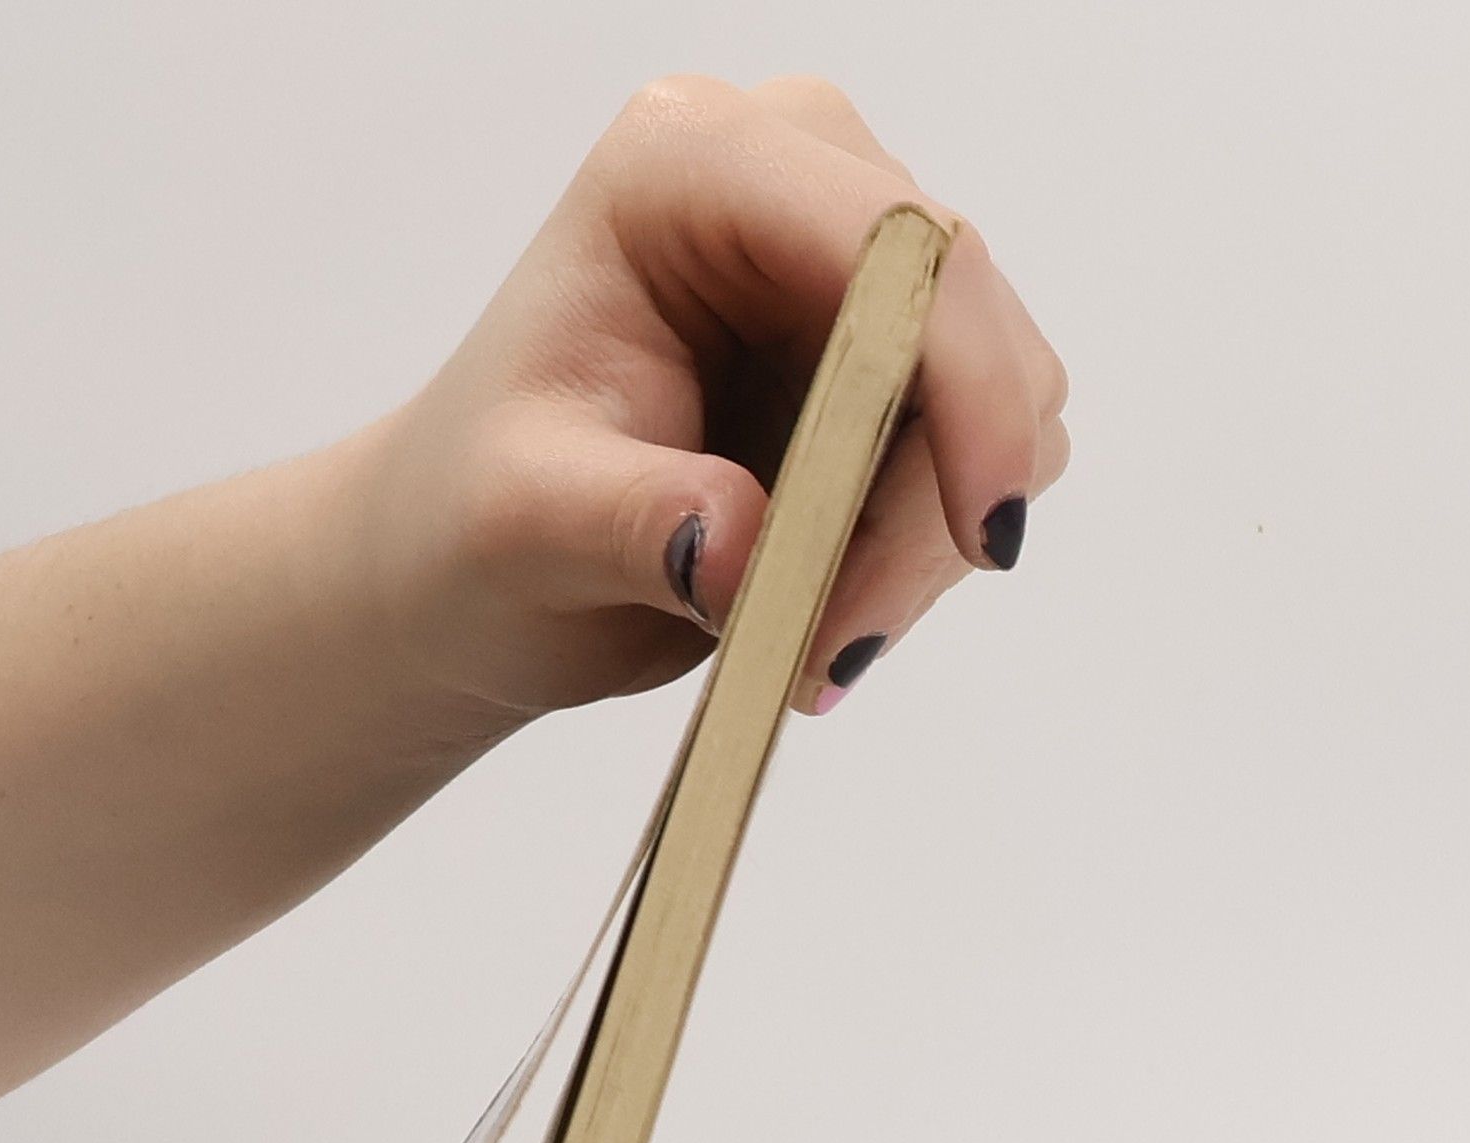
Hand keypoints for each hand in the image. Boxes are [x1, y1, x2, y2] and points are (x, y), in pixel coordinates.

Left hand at [357, 72, 1070, 733]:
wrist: (473, 567)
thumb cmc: (471, 520)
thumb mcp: (525, 525)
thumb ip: (636, 524)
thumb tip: (747, 550)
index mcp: (687, 167)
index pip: (891, 242)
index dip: (966, 382)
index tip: (978, 539)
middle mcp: (786, 181)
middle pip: (967, 326)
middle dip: (925, 507)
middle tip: (827, 648)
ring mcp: (845, 268)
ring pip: (999, 402)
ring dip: (920, 548)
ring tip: (799, 644)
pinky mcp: (885, 358)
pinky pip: (976, 455)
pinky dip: (917, 555)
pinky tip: (819, 615)